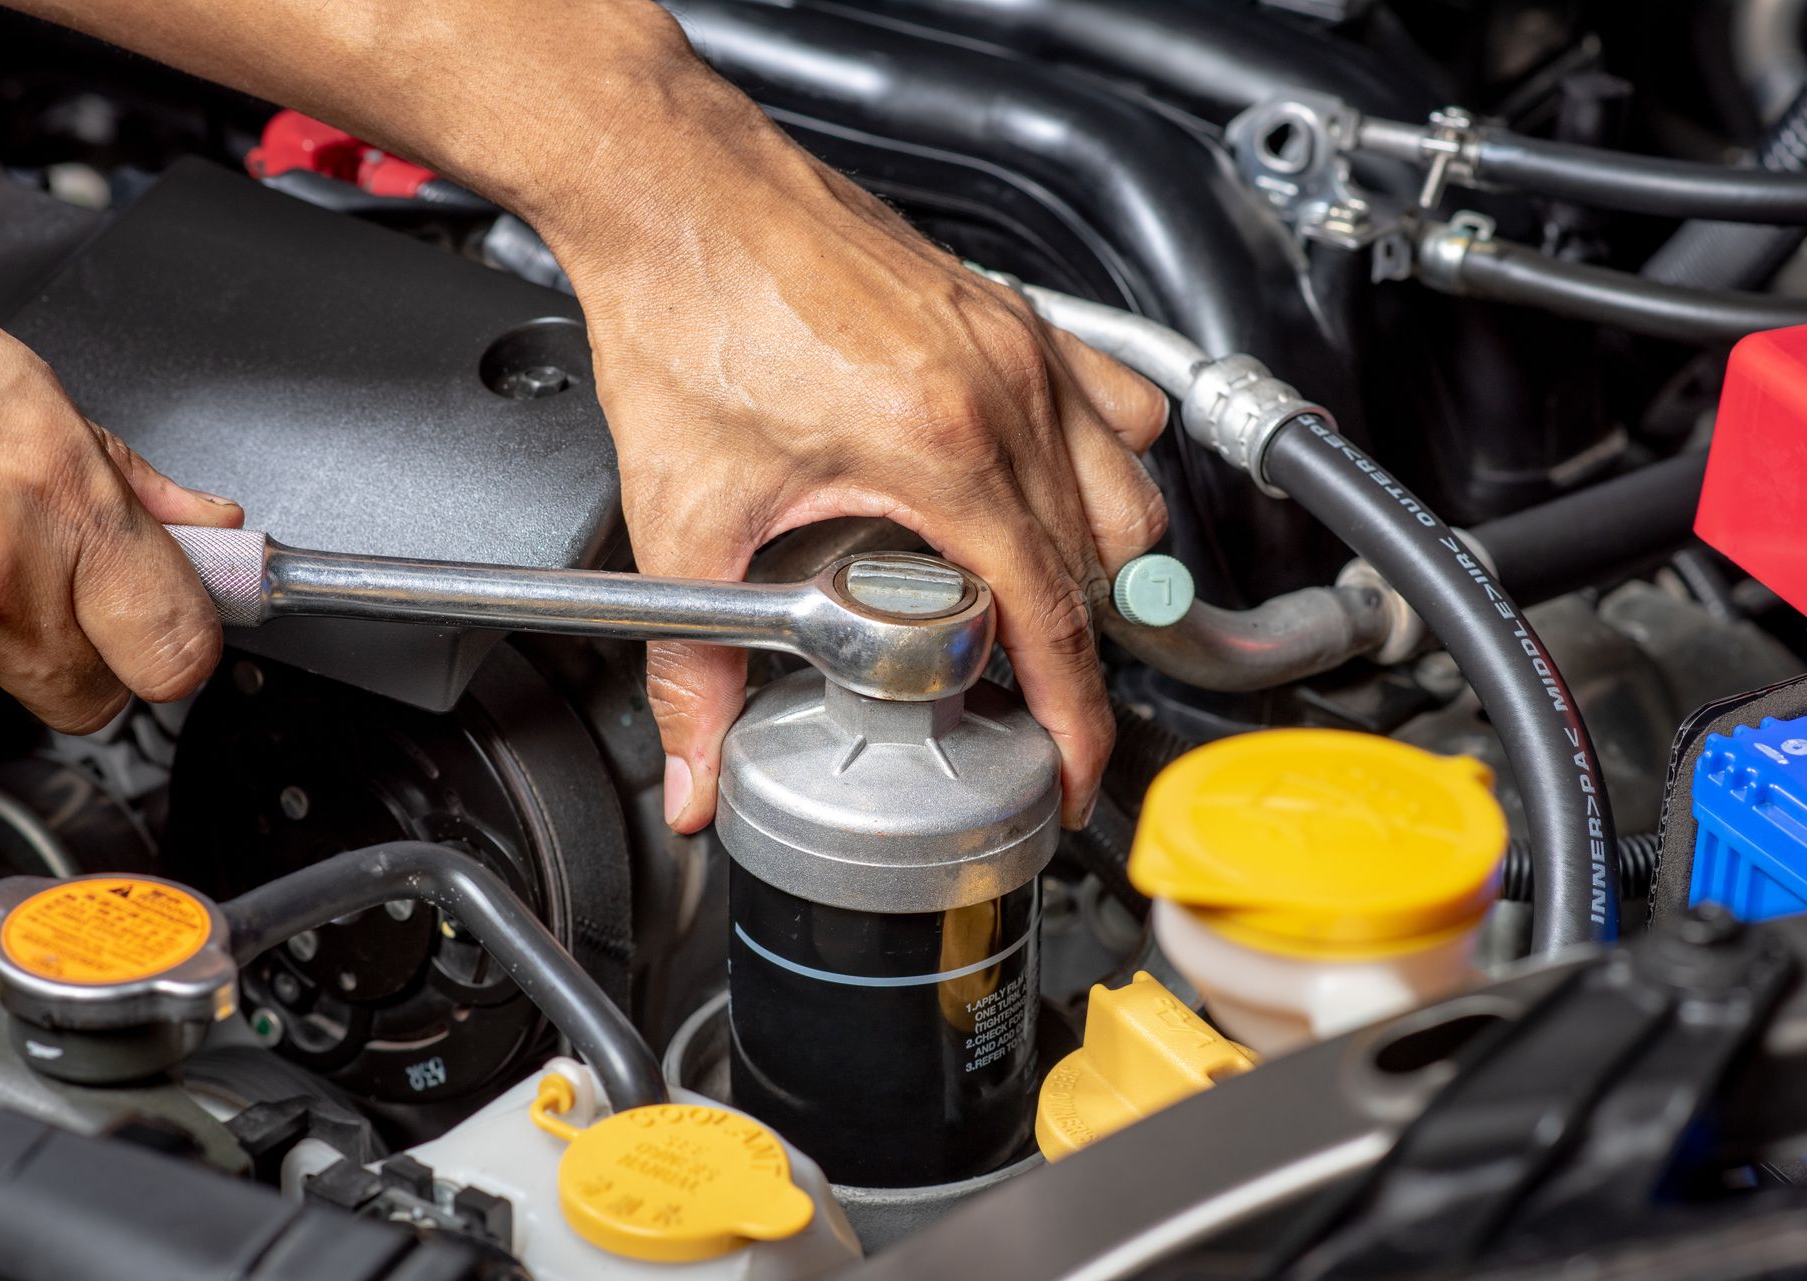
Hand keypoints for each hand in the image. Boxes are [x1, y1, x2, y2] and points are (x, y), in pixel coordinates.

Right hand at [0, 290, 244, 731]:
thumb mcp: (32, 396)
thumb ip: (129, 482)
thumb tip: (212, 529)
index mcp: (71, 503)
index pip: (178, 649)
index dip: (172, 651)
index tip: (159, 636)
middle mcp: (5, 568)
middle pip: (88, 698)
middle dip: (69, 658)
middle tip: (28, 588)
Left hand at [538, 88, 1168, 833]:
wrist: (680, 190)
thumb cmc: (689, 309)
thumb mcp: (684, 512)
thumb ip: (690, 667)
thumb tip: (694, 767)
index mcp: (943, 449)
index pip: (1054, 619)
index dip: (1074, 717)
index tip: (1072, 770)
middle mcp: (1003, 392)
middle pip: (1101, 566)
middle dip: (1074, 652)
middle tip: (1020, 696)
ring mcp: (1019, 346)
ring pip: (1126, 489)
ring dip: (1097, 566)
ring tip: (1034, 607)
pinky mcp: (1011, 315)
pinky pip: (1114, 405)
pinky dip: (1106, 467)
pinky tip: (1049, 492)